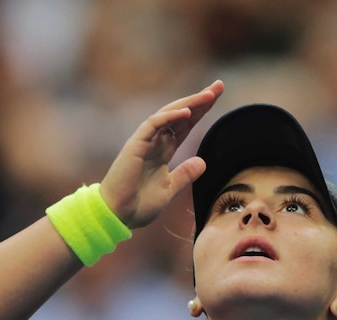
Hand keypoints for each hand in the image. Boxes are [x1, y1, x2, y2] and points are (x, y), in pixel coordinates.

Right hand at [99, 80, 224, 228]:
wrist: (118, 215)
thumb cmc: (139, 204)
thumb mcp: (170, 188)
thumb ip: (185, 174)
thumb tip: (203, 162)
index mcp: (163, 150)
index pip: (185, 125)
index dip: (201, 111)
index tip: (217, 97)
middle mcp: (154, 141)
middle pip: (180, 114)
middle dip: (199, 100)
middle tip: (219, 86)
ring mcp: (144, 141)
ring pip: (168, 114)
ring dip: (189, 103)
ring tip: (208, 94)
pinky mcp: (135, 144)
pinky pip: (153, 124)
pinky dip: (170, 116)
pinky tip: (187, 111)